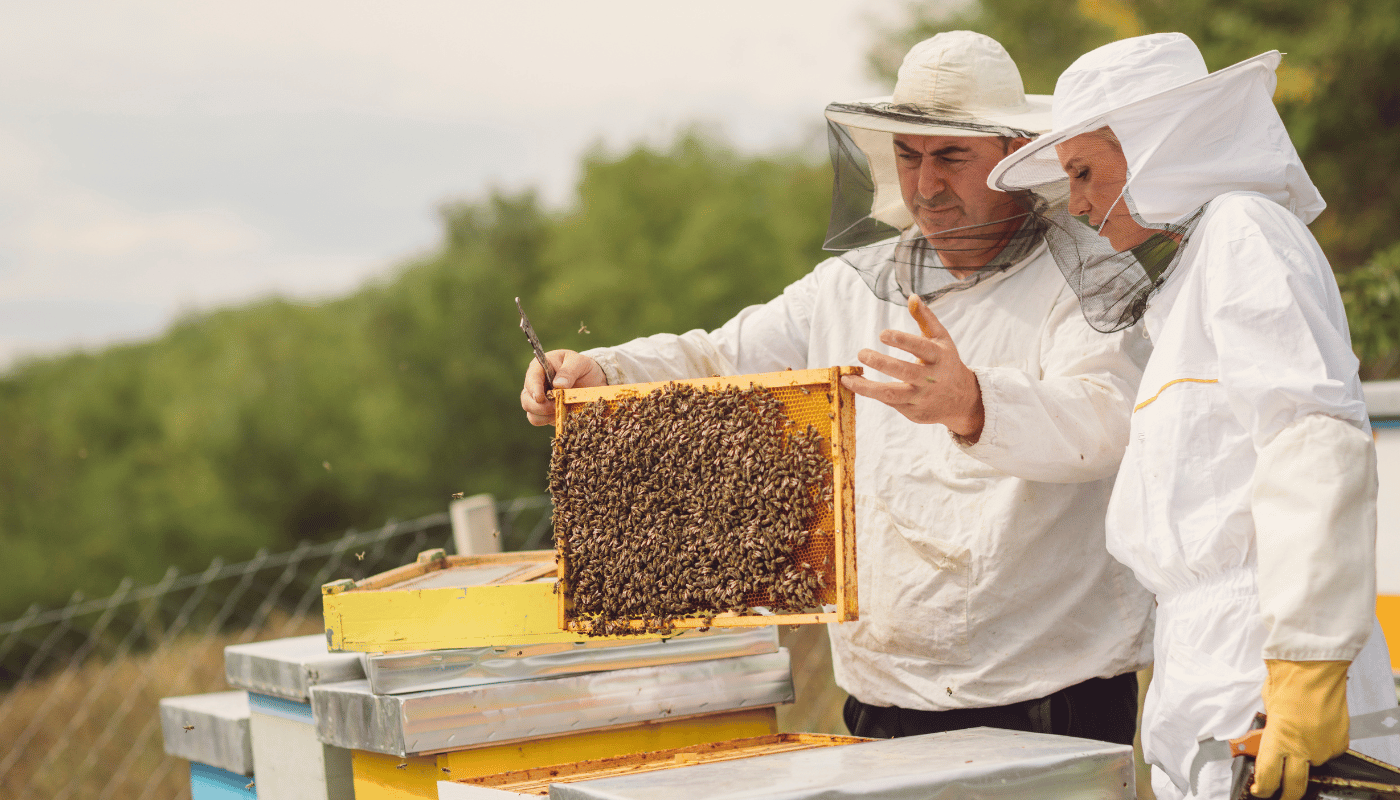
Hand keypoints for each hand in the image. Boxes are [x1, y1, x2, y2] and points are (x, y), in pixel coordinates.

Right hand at [520, 350, 606, 426]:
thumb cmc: (582, 367)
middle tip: (555, 407)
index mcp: (540, 368)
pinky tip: (562, 416)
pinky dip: (551, 421)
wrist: (592, 380)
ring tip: (561, 411)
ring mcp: (540, 401)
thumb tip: (558, 384)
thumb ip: (569, 371)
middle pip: (526, 400)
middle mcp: (535, 386)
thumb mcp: (579, 362)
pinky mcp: (546, 414)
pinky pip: (541, 421)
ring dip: (545, 416)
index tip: (540, 398)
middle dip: (539, 407)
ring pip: (532, 414)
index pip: (531, 379)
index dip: (533, 389)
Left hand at [840, 296, 984, 440]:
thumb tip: (911, 297)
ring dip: (868, 388)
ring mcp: (922, 397)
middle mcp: (932, 378)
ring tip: (848, 379)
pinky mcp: (914, 412)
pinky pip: (890, 403)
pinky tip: (856, 385)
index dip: (903, 341)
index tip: (882, 334)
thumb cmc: (946, 362)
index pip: (922, 348)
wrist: (962, 399)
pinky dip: (872, 394)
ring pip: (893, 394)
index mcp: (940, 357)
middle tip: (861, 353)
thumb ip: (926, 319)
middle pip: (905, 371)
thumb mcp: (941, 339)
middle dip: (881, 363)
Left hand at [1252, 659, 1350, 799]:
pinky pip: (1328, 752)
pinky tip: (1316, 730)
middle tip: (1281, 793)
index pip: (1268, 778)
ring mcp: (1323, 749)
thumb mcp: (1267, 709)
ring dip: (1305, 759)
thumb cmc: (1288, 681)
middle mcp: (1302, 750)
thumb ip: (1270, 730)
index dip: (1263, 789)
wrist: (1314, 668)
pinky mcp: (1340, 743)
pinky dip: (1321, 746)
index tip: (1260, 791)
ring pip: (1313, 765)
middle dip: (1287, 793)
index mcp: (1278, 741)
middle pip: (1294, 786)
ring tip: (1300, 738)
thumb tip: (1269, 739)